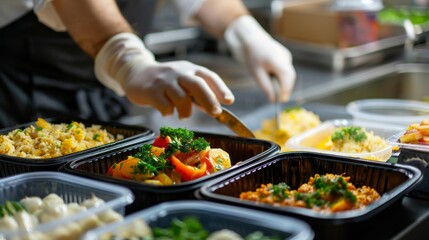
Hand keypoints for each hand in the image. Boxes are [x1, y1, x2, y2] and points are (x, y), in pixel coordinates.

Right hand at [95, 33, 233, 118]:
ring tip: (183, 115)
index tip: (229, 101)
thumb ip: (198, 94)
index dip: (221, 89)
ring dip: (186, 111)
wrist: (136, 72)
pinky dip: (169, 112)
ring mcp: (165, 81)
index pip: (209, 77)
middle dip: (209, 100)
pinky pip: (165, 106)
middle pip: (197, 85)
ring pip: (181, 98)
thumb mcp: (184, 81)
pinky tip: (166, 111)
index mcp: (190, 69)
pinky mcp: (152, 91)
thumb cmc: (166, 81)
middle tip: (215, 113)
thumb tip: (215, 109)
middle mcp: (179, 72)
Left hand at [225, 15, 295, 101]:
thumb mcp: (256, 74)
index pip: (287, 77)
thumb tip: (273, 100)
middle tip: (280, 99)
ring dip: (283, 82)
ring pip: (288, 74)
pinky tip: (273, 76)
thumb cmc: (252, 57)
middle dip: (286, 88)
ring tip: (274, 87)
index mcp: (276, 59)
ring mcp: (286, 56)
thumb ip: (265, 87)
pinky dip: (281, 76)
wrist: (252, 40)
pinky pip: (286, 69)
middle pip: (290, 76)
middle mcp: (284, 57)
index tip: (282, 100)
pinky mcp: (286, 56)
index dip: (286, 90)